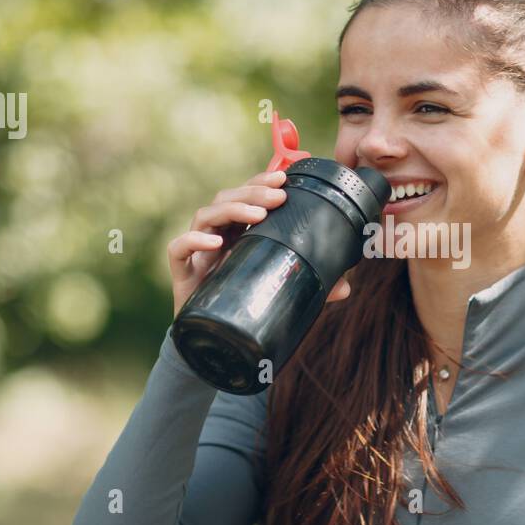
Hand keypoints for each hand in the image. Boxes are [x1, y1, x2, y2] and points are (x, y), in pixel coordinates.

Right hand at [167, 169, 352, 317]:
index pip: (246, 196)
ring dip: (232, 210)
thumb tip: (346, 287)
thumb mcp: (280, 292)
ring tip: (258, 216)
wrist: (216, 344)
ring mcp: (197, 253)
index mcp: (238, 233)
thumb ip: (309, 286)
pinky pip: (178, 248)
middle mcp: (216, 237)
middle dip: (252, 192)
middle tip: (278, 197)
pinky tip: (215, 244)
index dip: (261, 184)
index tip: (285, 180)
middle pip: (227, 199)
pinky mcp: (181, 273)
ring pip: (205, 215)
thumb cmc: (246, 308)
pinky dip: (194, 240)